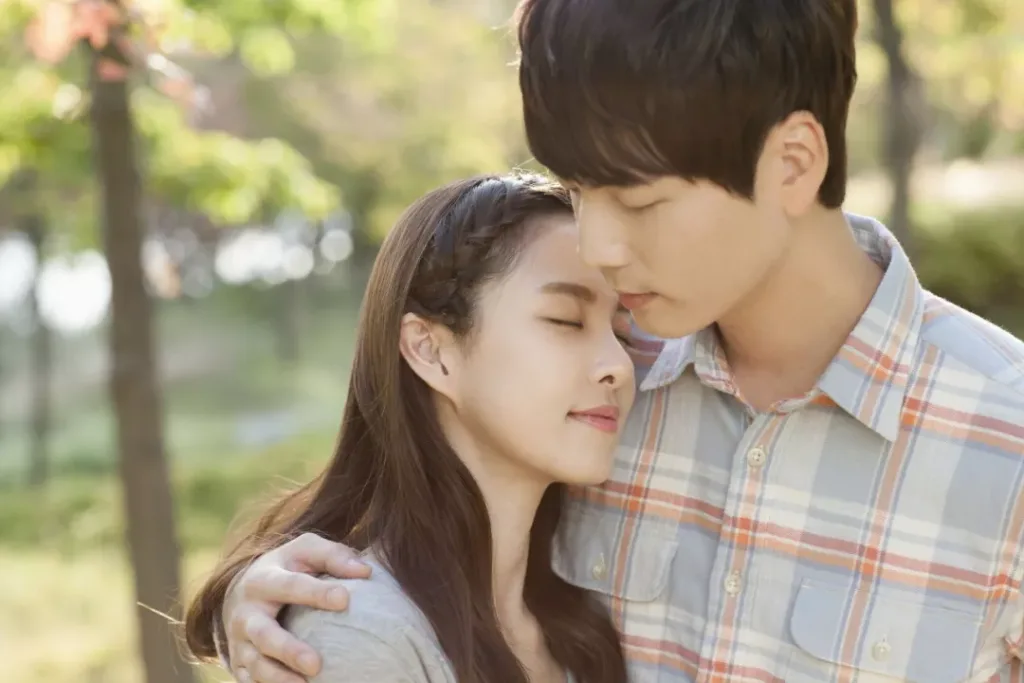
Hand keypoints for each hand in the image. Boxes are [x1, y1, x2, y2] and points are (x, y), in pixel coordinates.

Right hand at [224, 533, 371, 682]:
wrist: (241, 590)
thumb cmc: (287, 567)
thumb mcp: (305, 551)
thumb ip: (333, 556)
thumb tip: (365, 572)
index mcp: (263, 580)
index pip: (290, 586)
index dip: (317, 592)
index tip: (345, 599)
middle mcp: (246, 613)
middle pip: (264, 635)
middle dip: (289, 650)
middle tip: (316, 664)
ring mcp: (240, 642)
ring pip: (255, 664)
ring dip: (278, 678)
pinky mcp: (239, 664)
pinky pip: (250, 681)